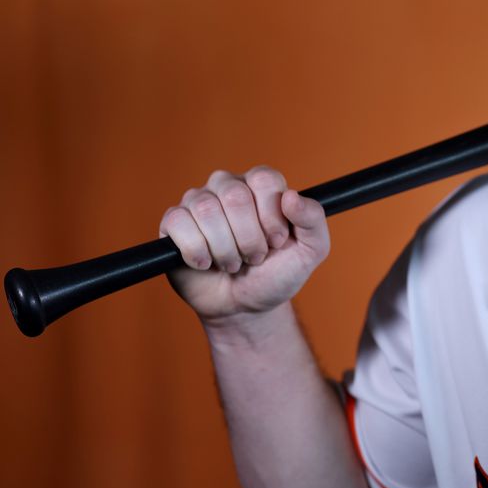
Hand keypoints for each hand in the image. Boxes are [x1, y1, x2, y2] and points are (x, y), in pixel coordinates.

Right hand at [160, 166, 329, 323]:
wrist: (245, 307)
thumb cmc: (277, 274)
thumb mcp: (311, 250)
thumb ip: (313, 219)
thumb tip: (291, 197)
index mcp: (262, 184)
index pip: (264, 180)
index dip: (271, 216)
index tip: (276, 241)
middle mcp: (229, 186)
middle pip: (235, 195)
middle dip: (249, 238)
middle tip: (254, 257)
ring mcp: (199, 202)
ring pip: (206, 210)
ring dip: (225, 249)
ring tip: (233, 263)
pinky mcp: (174, 223)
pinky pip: (178, 223)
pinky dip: (196, 251)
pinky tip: (205, 263)